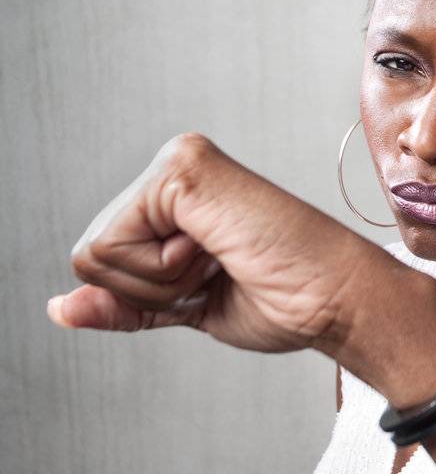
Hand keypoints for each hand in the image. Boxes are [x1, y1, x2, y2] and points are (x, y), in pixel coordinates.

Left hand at [48, 133, 400, 358]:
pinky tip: (216, 252)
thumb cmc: (289, 300)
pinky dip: (160, 272)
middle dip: (147, 290)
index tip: (214, 281)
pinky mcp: (182, 171)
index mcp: (178, 197)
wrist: (339, 300)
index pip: (101, 258)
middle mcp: (175, 171)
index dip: (147, 295)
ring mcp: (179, 164)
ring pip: (95, 253)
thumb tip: (58, 309)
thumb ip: (125, 305)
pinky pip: (113, 245)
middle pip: (89, 254)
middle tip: (219, 274)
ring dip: (158, 283)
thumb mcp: (187, 308)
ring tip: (223, 263)